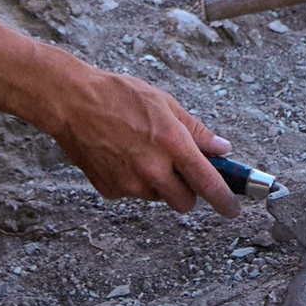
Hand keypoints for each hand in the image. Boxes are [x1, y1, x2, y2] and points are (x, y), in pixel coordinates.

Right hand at [42, 65, 240, 216]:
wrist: (72, 103)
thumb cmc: (118, 96)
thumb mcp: (165, 104)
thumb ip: (196, 131)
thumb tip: (221, 148)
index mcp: (172, 145)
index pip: (208, 183)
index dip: (224, 200)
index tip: (232, 208)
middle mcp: (153, 169)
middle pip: (184, 202)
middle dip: (187, 191)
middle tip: (179, 170)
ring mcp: (130, 183)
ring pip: (157, 196)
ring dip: (158, 184)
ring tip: (141, 152)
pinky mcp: (111, 190)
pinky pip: (133, 193)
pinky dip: (133, 181)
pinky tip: (121, 156)